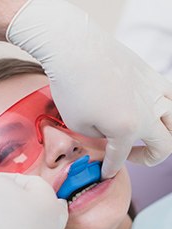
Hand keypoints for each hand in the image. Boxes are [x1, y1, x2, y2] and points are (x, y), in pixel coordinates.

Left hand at [7, 0, 171, 177]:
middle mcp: (149, 113)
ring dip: (164, 136)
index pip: (121, 158)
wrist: (75, 49)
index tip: (105, 173)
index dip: (110, 169)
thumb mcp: (78, 124)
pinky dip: (166, 110)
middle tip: (130, 156)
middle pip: (164, 146)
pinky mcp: (153, 76)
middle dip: (147, 158)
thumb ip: (99, 138)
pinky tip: (150, 110)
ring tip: (146, 136)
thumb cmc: (72, 87)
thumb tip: (109, 137)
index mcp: (127, 129)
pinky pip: (171, 98)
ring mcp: (155, 92)